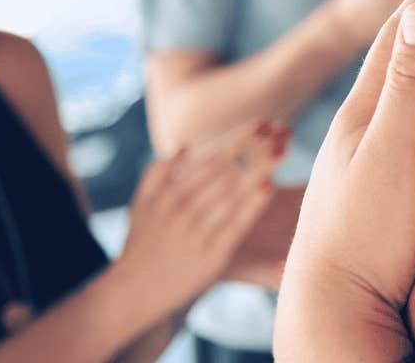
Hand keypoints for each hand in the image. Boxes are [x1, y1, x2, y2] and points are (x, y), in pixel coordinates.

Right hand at [112, 119, 286, 312]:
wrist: (133, 292)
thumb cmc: (141, 243)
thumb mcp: (140, 204)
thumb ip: (158, 172)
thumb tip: (186, 146)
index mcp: (169, 194)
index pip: (211, 158)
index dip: (238, 139)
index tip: (262, 123)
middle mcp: (183, 210)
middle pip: (226, 173)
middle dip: (255, 150)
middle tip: (282, 131)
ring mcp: (197, 233)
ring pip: (233, 195)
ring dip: (258, 171)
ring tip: (282, 152)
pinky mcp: (211, 256)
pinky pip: (236, 225)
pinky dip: (252, 205)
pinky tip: (269, 187)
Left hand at [276, 0, 414, 361]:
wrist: (335, 316)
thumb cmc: (364, 237)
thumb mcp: (390, 155)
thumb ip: (407, 88)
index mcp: (364, 111)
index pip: (400, 32)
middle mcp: (364, 129)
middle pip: (402, 55)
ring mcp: (371, 162)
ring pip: (407, 92)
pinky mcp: (383, 192)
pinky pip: (413, 126)